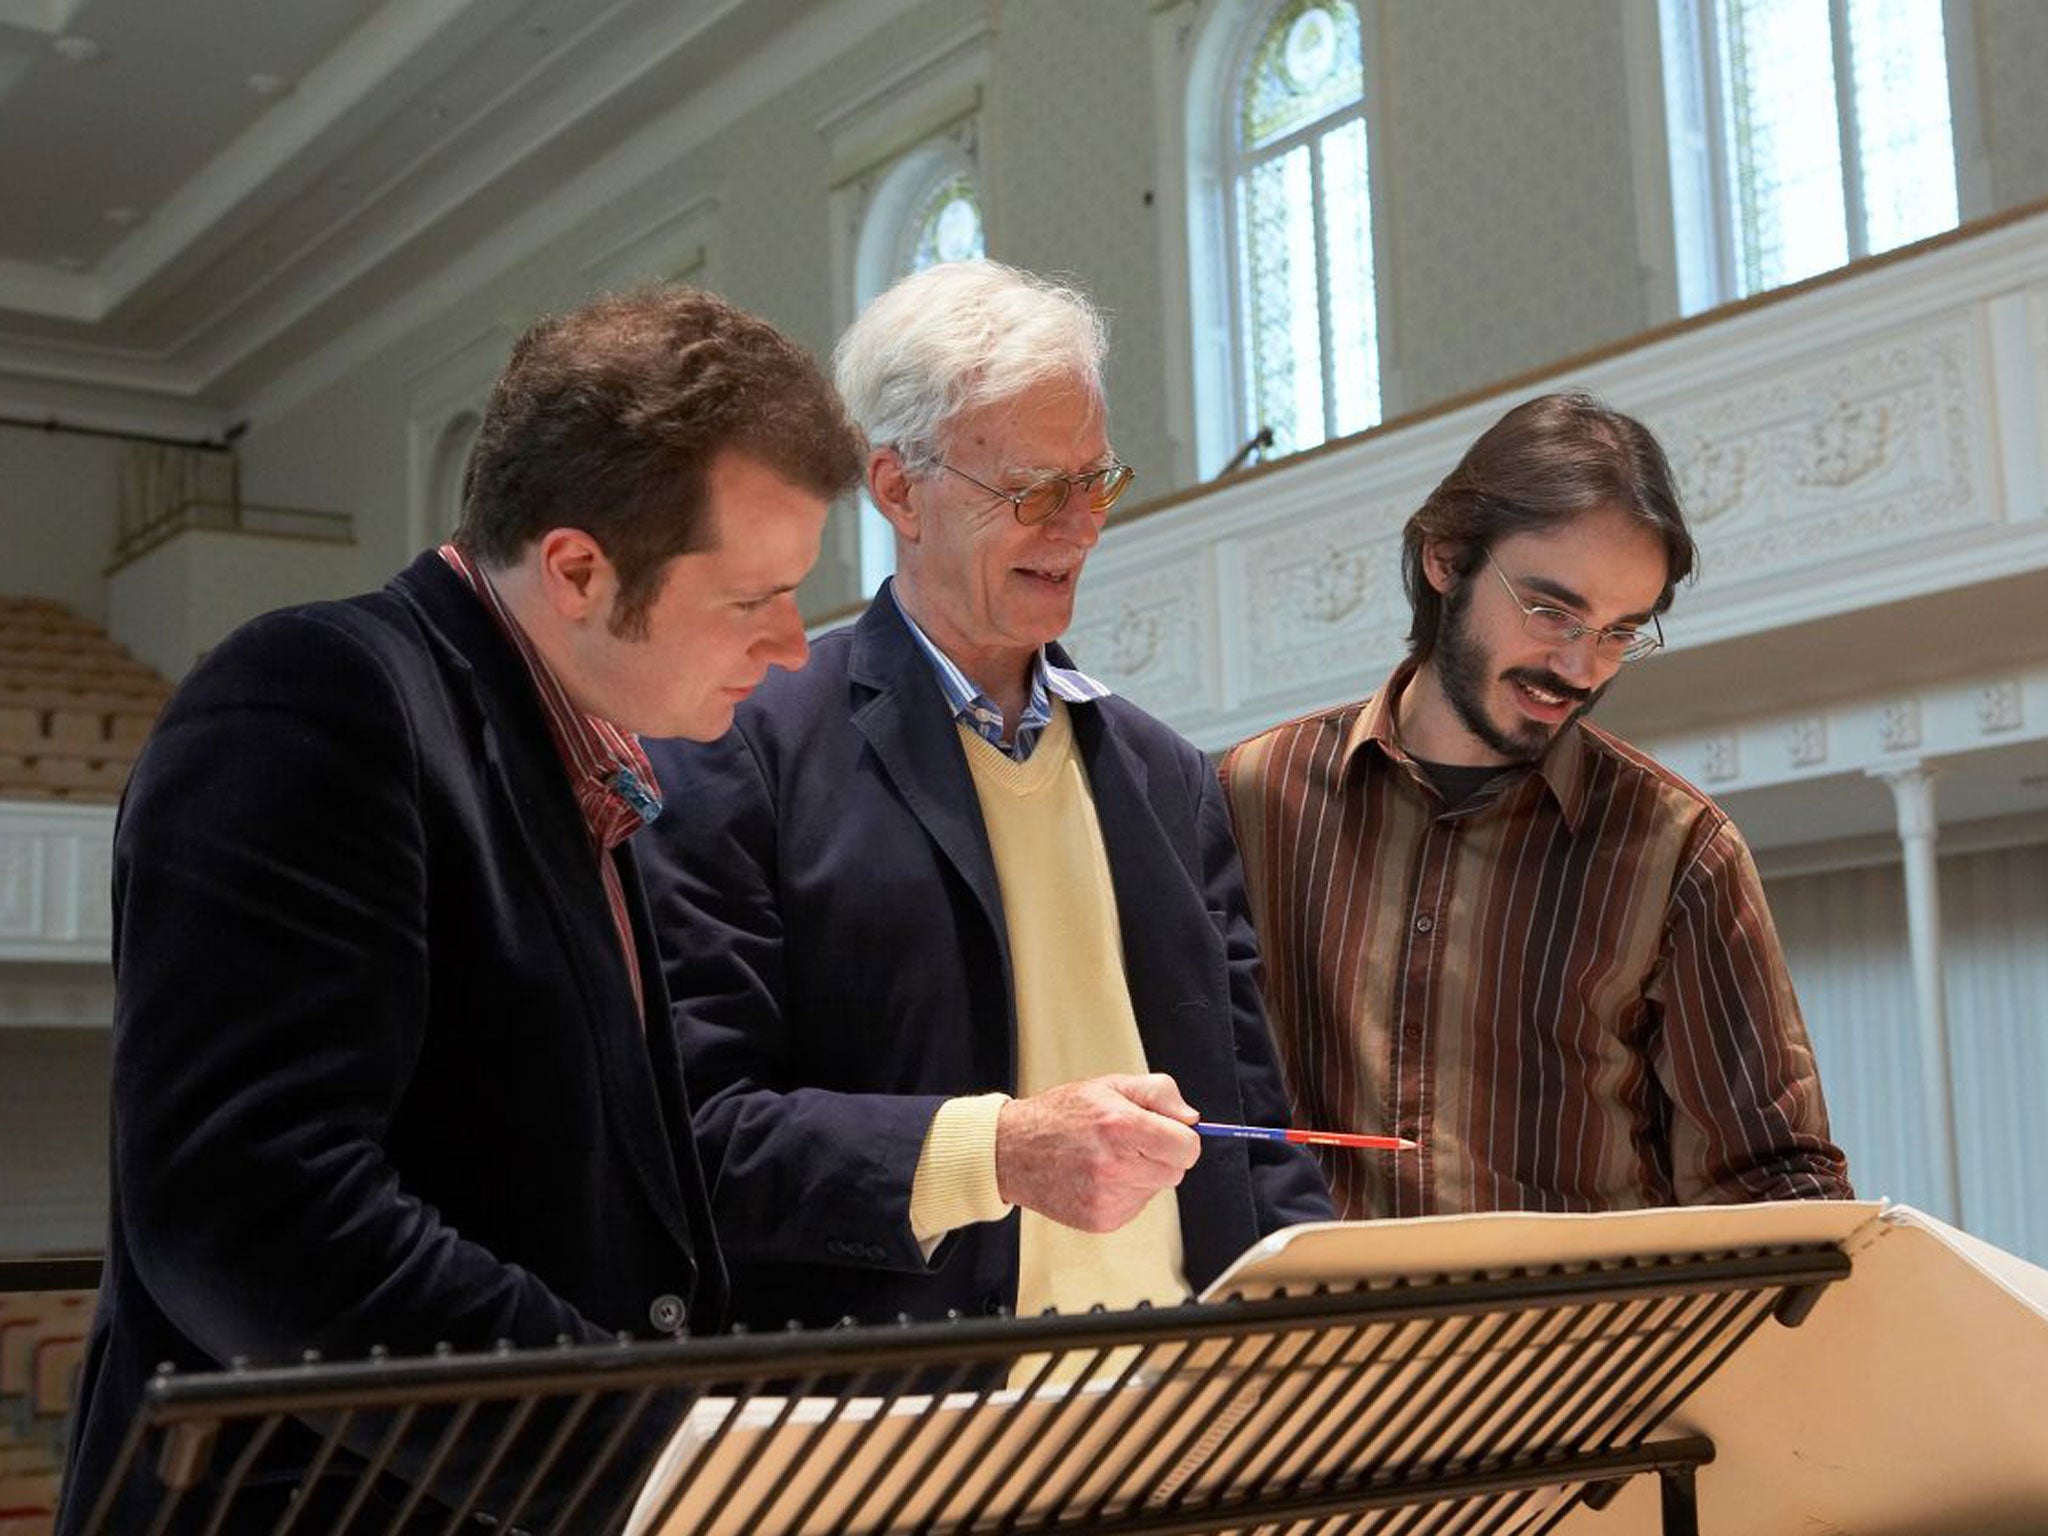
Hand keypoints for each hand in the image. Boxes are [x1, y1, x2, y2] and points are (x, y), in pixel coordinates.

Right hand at [994, 1074, 1200, 1232]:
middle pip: (1176, 1172)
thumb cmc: (1060, 1115)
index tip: (1168, 1133)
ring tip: (1107, 1157)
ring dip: (1141, 1174)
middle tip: (1130, 1141)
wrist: (1012, 1151)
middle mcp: (1116, 1166)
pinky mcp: (1101, 1219)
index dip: (1182, 1138)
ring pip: (1156, 1189)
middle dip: (1161, 1155)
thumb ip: (1159, 1094)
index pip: (1188, 1148)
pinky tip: (1098, 1176)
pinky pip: (1136, 1206)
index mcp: (1122, 1127)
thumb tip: (1191, 1119)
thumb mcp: (1110, 1085)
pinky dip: (1124, 1192)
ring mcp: (1107, 1197)